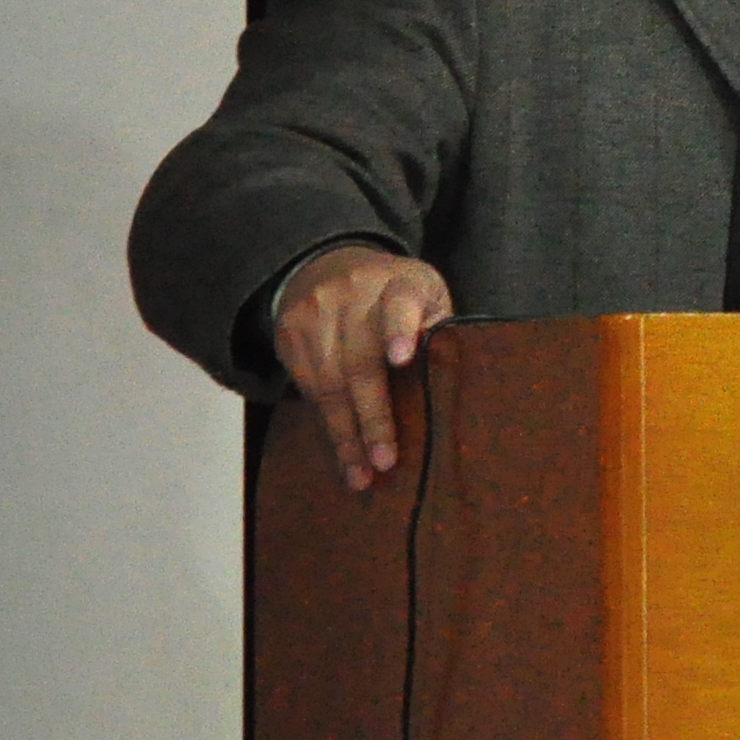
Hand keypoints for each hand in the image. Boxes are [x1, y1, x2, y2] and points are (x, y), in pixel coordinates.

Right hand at [274, 243, 456, 491]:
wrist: (325, 265)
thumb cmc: (396, 294)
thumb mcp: (427, 295)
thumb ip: (438, 328)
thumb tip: (449, 379)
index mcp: (399, 283)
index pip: (400, 304)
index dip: (400, 330)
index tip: (402, 358)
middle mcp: (353, 294)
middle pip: (361, 361)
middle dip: (373, 416)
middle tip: (386, 459)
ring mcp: (316, 313)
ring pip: (329, 383)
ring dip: (347, 434)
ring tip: (363, 473)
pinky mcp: (290, 334)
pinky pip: (308, 389)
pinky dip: (329, 425)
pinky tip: (344, 454)